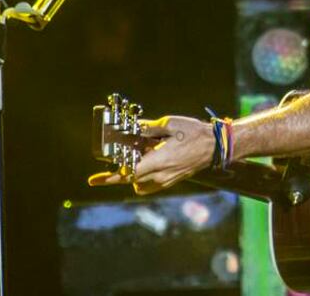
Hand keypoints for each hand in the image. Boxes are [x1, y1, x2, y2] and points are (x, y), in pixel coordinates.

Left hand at [88, 115, 213, 194]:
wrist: (215, 146)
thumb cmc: (194, 133)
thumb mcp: (170, 124)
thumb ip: (148, 128)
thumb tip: (131, 128)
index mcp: (159, 161)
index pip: (128, 173)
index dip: (110, 176)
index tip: (94, 180)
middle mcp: (160, 175)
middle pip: (130, 180)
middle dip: (119, 173)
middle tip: (109, 167)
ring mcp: (166, 180)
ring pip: (139, 184)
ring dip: (132, 176)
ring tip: (137, 159)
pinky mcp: (171, 181)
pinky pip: (150, 185)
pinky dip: (143, 177)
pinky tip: (149, 162)